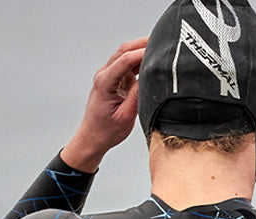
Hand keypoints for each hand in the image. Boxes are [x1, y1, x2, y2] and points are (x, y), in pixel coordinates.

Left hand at [61, 38, 147, 172]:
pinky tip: (151, 62)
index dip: (143, 52)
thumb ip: (137, 96)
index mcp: (105, 82)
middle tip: (163, 43)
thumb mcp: (125, 117)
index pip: (125, 59)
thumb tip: (149, 79)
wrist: (93, 138)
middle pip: (125, 50)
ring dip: (141, 50)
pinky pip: (128, 64)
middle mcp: (104, 75)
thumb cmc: (106, 131)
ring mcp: (109, 76)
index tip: (160, 51)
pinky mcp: (115, 80)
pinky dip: (140, 60)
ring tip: (160, 50)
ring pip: (126, 55)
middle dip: (143, 44)